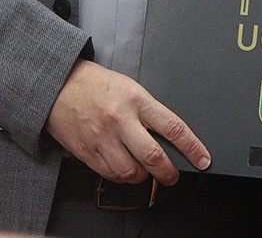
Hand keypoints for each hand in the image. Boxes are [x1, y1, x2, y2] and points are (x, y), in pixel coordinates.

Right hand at [46, 60, 208, 184]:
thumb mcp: (130, 88)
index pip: (173, 128)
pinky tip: (124, 168)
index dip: (192, 148)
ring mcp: (103, 138)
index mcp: (137, 99)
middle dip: (169, 173)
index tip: (203, 160)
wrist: (59, 84)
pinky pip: (111, 174)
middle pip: (154, 157)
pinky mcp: (87, 152)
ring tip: (144, 170)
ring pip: (132, 172)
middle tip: (173, 176)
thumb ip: (148, 111)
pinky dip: (122, 176)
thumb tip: (168, 137)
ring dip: (143, 176)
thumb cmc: (97, 84)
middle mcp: (121, 120)